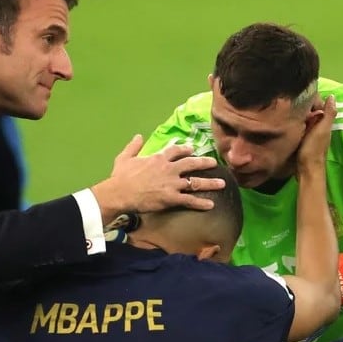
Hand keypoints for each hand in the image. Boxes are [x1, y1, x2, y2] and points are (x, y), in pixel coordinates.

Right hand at [90, 135, 224, 221]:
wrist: (120, 193)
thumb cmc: (121, 177)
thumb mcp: (125, 157)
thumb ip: (133, 146)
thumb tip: (138, 136)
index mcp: (158, 158)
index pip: (176, 151)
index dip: (185, 149)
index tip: (192, 150)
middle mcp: (169, 169)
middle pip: (191, 164)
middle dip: (204, 163)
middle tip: (214, 163)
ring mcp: (172, 184)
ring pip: (195, 182)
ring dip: (210, 183)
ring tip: (222, 183)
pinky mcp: (172, 198)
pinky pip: (190, 200)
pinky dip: (201, 203)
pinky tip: (211, 205)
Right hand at [296, 95, 336, 177]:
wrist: (306, 170)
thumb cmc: (314, 150)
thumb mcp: (322, 130)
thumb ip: (328, 114)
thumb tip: (332, 96)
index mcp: (324, 123)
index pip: (320, 105)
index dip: (313, 98)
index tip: (302, 92)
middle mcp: (319, 127)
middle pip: (313, 112)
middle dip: (305, 105)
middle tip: (292, 99)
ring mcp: (311, 134)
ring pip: (306, 119)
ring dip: (300, 114)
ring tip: (289, 106)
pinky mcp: (303, 140)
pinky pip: (300, 127)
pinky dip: (297, 122)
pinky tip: (289, 120)